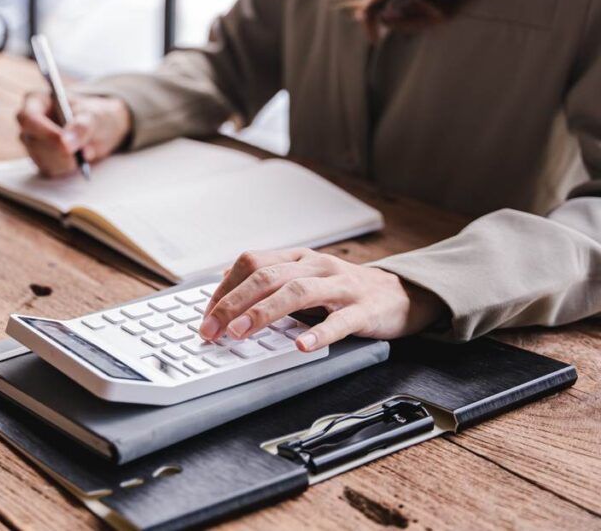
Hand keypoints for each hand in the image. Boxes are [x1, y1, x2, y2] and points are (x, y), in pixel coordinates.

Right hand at [16, 92, 130, 176]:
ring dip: (64, 159)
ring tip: (84, 150)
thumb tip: (65, 143)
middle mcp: (30, 123)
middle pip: (30, 140)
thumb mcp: (92, 116)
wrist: (100, 131)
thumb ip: (81, 127)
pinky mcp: (41, 160)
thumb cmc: (92, 115)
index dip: (43, 131)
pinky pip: (47, 169)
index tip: (63, 142)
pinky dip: (66, 167)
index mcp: (36, 101)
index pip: (27, 117)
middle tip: (80, 151)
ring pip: (39, 158)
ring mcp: (33, 143)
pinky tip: (77, 159)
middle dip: (57, 149)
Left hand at [199, 248, 445, 350]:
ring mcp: (341, 286)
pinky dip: (318, 333)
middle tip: (211, 329)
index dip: (224, 289)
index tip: (205, 316)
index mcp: (297, 258)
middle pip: (267, 277)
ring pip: (297, 293)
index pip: (251, 264)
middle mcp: (316, 266)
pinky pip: (340, 321)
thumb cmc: (344, 289)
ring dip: (263, 313)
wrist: (400, 294)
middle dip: (233, 303)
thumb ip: (268, 277)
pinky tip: (301, 345)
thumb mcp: (303, 276)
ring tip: (240, 332)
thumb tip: (223, 281)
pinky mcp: (364, 309)